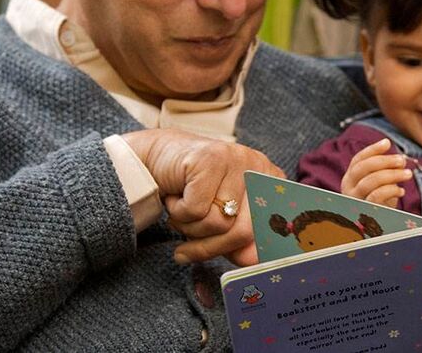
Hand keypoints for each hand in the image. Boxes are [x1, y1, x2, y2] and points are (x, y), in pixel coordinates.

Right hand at [122, 129, 285, 265]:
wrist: (150, 160)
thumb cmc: (187, 193)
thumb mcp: (217, 219)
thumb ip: (236, 240)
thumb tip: (251, 262)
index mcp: (268, 181)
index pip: (271, 228)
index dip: (250, 251)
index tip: (233, 261)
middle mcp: (258, 167)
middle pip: (244, 231)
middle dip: (210, 247)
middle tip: (186, 250)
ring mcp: (236, 159)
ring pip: (218, 222)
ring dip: (189, 227)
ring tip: (182, 210)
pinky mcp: (210, 159)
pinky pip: (195, 210)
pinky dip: (178, 211)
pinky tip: (174, 196)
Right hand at [341, 138, 411, 206]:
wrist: (378, 228)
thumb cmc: (380, 203)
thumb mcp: (380, 185)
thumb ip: (385, 171)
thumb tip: (399, 159)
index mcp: (349, 178)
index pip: (358, 159)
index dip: (372, 149)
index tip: (388, 142)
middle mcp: (348, 189)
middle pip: (363, 168)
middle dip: (384, 160)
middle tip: (402, 160)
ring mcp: (355, 201)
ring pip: (371, 181)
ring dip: (392, 174)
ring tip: (408, 174)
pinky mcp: (365, 211)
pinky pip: (377, 196)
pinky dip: (391, 190)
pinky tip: (401, 190)